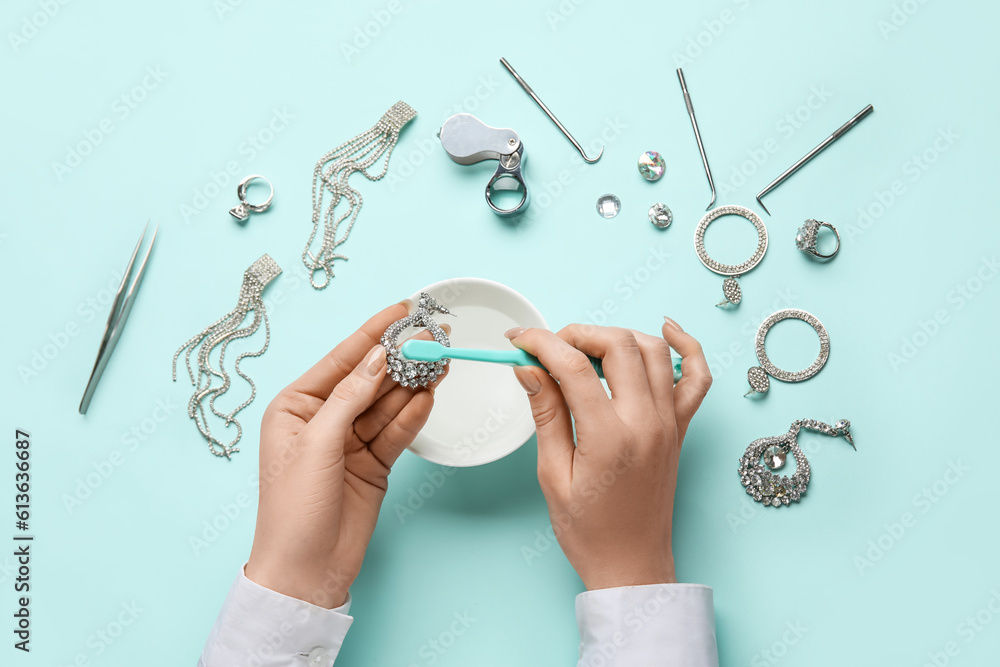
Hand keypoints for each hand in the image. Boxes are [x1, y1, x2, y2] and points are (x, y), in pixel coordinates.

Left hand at [245, 302, 445, 607]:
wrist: (306, 571)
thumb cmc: (293, 509)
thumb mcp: (317, 445)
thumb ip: (351, 397)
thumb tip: (379, 357)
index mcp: (295, 407)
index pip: (341, 360)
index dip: (372, 333)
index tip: (402, 309)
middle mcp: (322, 419)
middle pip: (370, 378)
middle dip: (401, 357)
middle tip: (433, 336)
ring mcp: (350, 441)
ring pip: (388, 402)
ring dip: (413, 383)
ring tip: (441, 361)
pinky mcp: (373, 463)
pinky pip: (397, 431)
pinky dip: (414, 415)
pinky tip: (430, 395)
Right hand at [506, 319, 710, 589]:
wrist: (632, 565)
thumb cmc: (589, 530)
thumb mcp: (553, 475)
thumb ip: (546, 414)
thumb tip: (529, 368)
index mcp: (609, 437)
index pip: (573, 366)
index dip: (541, 343)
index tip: (518, 339)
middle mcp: (647, 422)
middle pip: (618, 345)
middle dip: (577, 334)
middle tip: (549, 348)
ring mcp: (670, 422)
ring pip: (654, 350)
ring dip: (617, 336)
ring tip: (586, 348)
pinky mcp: (681, 428)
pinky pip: (697, 377)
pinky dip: (686, 346)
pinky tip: (665, 330)